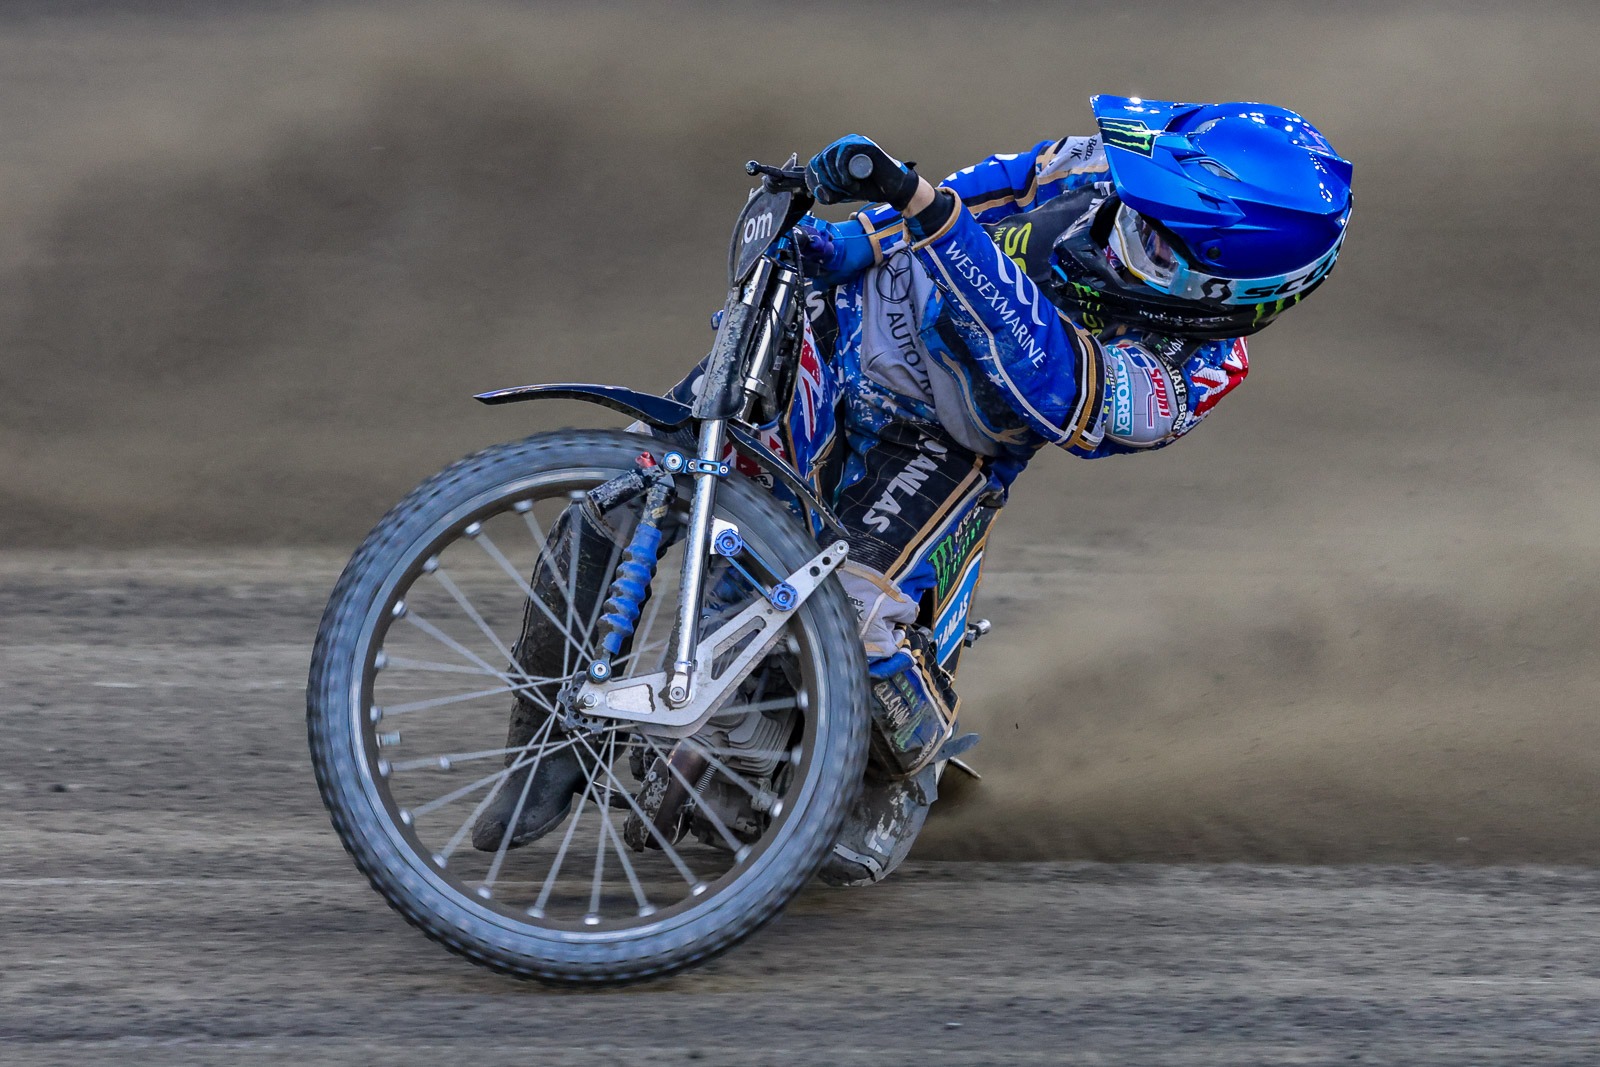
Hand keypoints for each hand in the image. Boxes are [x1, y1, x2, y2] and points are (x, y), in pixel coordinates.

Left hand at [805, 135, 920, 209]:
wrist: (892, 188)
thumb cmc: (870, 187)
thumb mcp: (843, 193)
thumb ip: (829, 193)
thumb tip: (817, 191)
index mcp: (836, 154)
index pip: (816, 162)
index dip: (815, 178)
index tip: (824, 192)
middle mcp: (843, 145)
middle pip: (821, 160)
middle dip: (826, 180)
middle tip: (840, 192)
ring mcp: (853, 142)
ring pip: (830, 156)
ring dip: (836, 178)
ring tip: (850, 188)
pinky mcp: (863, 145)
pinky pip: (843, 154)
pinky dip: (843, 172)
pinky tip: (852, 184)